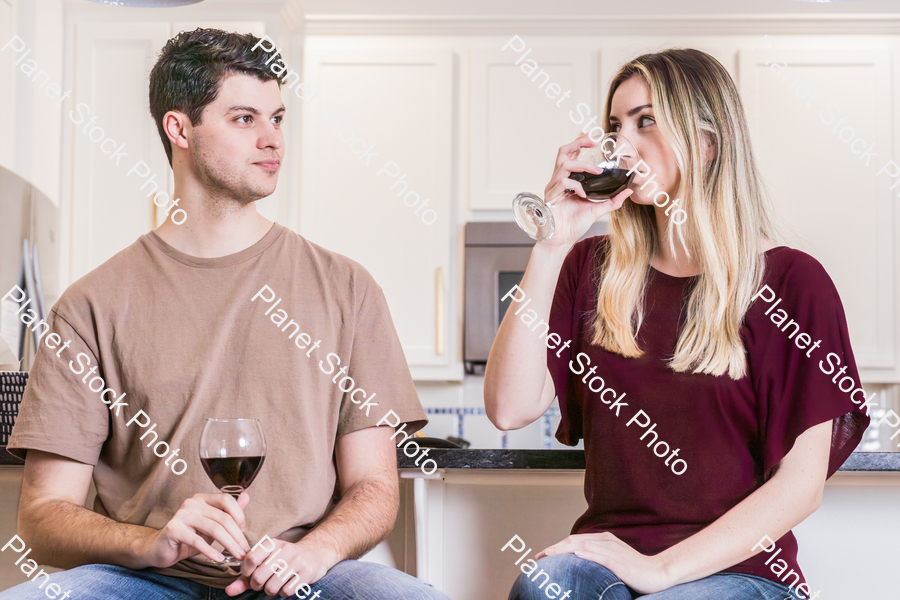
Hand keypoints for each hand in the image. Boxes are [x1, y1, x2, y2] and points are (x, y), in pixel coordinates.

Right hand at [142, 491, 250, 567]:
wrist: (160, 548)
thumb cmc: (188, 537)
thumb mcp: (211, 524)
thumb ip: (228, 512)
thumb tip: (247, 497)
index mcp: (202, 498)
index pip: (226, 499)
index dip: (239, 514)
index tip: (243, 530)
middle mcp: (192, 503)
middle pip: (222, 517)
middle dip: (237, 536)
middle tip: (244, 550)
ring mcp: (182, 514)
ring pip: (214, 529)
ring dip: (229, 544)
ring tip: (236, 555)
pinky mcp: (174, 529)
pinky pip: (198, 541)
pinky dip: (211, 551)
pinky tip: (219, 559)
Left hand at [226, 538, 330, 597]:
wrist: (315, 553)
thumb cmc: (285, 559)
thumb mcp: (266, 560)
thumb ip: (246, 576)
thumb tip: (229, 590)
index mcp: (271, 544)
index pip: (250, 559)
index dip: (246, 572)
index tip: (249, 574)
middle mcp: (284, 550)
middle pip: (259, 577)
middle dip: (257, 585)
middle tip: (262, 582)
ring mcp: (296, 561)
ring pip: (271, 587)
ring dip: (270, 590)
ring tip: (275, 583)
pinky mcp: (306, 572)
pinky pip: (286, 591)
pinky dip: (284, 592)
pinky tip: (288, 584)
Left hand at [536, 532, 673, 593]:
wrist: (657, 572)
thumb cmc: (634, 568)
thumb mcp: (612, 558)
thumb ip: (596, 556)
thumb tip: (577, 559)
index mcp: (603, 539)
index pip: (574, 540)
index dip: (556, 546)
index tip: (542, 555)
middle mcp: (605, 541)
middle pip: (574, 541)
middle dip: (554, 548)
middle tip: (538, 557)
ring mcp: (612, 550)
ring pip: (583, 546)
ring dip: (564, 550)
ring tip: (549, 555)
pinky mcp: (619, 562)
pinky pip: (601, 556)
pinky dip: (588, 554)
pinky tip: (576, 554)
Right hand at [540, 133, 632, 247]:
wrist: (561, 240)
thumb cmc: (574, 224)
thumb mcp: (597, 209)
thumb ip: (612, 200)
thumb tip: (628, 191)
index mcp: (568, 179)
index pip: (571, 155)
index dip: (580, 143)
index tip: (594, 137)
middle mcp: (559, 180)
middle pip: (563, 151)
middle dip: (578, 142)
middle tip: (593, 140)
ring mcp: (553, 187)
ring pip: (565, 164)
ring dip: (583, 165)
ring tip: (597, 172)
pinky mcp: (551, 196)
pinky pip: (564, 183)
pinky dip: (576, 186)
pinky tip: (583, 194)